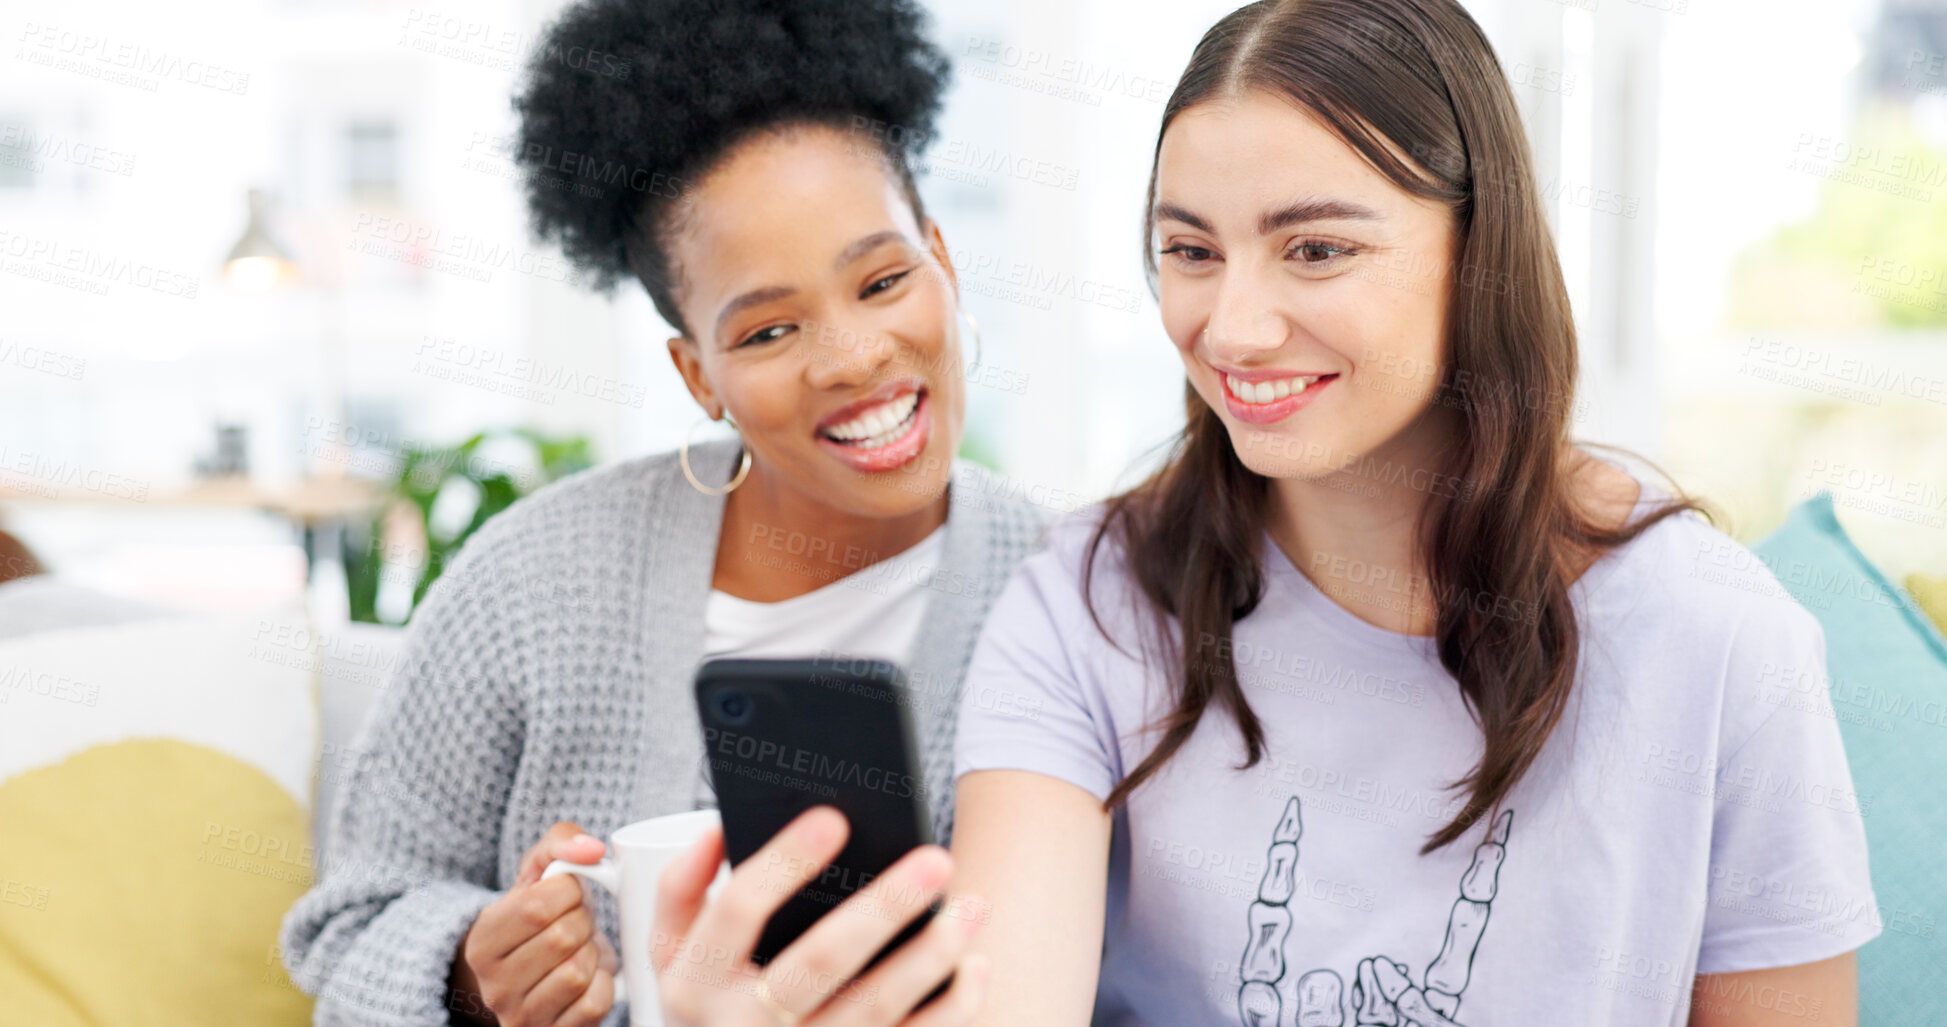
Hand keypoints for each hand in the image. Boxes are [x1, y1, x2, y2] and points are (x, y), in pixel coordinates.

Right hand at [456, 821, 622, 1026]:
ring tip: (579, 948)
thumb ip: (560, 842)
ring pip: (578, 973)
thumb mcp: (538, 872)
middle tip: (576, 923)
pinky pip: (594, 1004)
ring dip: (592, 953)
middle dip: (583, 921)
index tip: (569, 894)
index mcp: (482, 941)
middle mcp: (493, 986)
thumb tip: (593, 849)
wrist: (533, 972)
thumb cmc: (538, 915)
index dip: (570, 892)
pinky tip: (589, 975)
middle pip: (563, 938)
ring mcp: (520, 1016)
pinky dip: (602, 983)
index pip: (537, 906)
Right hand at [651, 806, 990, 1025]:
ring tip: (971, 905)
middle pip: (819, 962)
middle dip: (881, 909)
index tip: (832, 818)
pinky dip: (950, 1008)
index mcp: (695, 983)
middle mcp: (745, 1026)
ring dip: (930, 956)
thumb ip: (682, 887)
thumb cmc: (708, 997)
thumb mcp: (669, 952)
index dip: (782, 863)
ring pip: (873, 1008)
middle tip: (934, 859)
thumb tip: (715, 829)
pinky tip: (974, 965)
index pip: (737, 911)